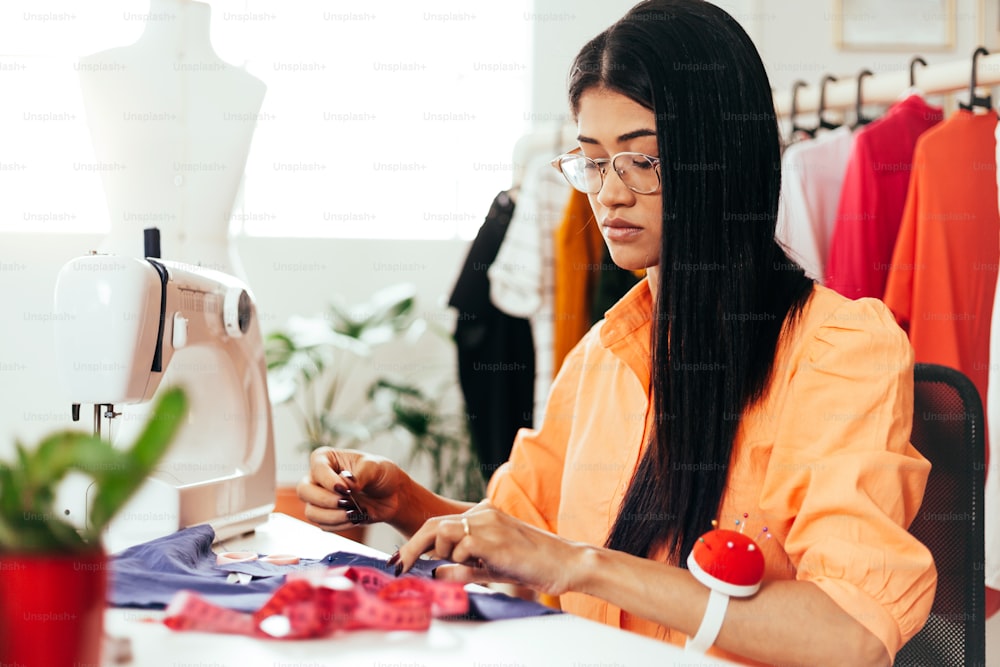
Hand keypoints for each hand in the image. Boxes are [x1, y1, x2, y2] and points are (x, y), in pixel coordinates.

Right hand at [296, 447, 406, 531]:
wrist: (393, 495)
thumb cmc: (381, 474)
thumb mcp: (375, 467)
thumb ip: (360, 475)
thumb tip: (347, 484)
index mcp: (327, 459)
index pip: (316, 468)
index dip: (328, 481)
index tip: (346, 489)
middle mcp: (318, 478)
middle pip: (304, 491)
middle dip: (326, 500)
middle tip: (347, 502)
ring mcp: (320, 498)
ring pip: (311, 512)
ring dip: (333, 516)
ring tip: (354, 513)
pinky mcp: (327, 516)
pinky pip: (324, 526)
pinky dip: (340, 525)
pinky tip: (356, 519)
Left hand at [394, 501, 586, 597]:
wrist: (566, 563)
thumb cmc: (531, 565)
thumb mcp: (490, 567)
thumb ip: (462, 568)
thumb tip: (434, 571)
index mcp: (482, 516)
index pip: (439, 524)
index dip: (416, 543)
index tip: (400, 560)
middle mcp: (483, 513)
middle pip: (433, 524)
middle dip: (412, 547)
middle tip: (400, 567)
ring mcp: (489, 523)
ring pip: (444, 531)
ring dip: (442, 554)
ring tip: (461, 566)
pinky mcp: (495, 538)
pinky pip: (462, 547)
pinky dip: (460, 561)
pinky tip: (478, 566)